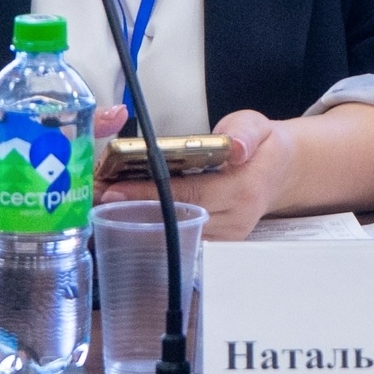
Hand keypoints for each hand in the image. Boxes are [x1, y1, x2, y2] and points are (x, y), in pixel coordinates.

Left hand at [97, 108, 292, 239]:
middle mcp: (235, 220)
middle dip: (131, 210)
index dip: (148, 193)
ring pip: (173, 236)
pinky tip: (126, 219)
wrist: (279, 173)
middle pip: (174, 220)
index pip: (188, 194)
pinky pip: (179, 242)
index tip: (113, 190)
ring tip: (102, 208)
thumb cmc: (261, 148)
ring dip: (137, 223)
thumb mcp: (257, 126)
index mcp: (243, 189)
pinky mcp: (218, 246)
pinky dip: (152, 231)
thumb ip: (244, 132)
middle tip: (95, 200)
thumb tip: (235, 147)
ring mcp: (227, 238)